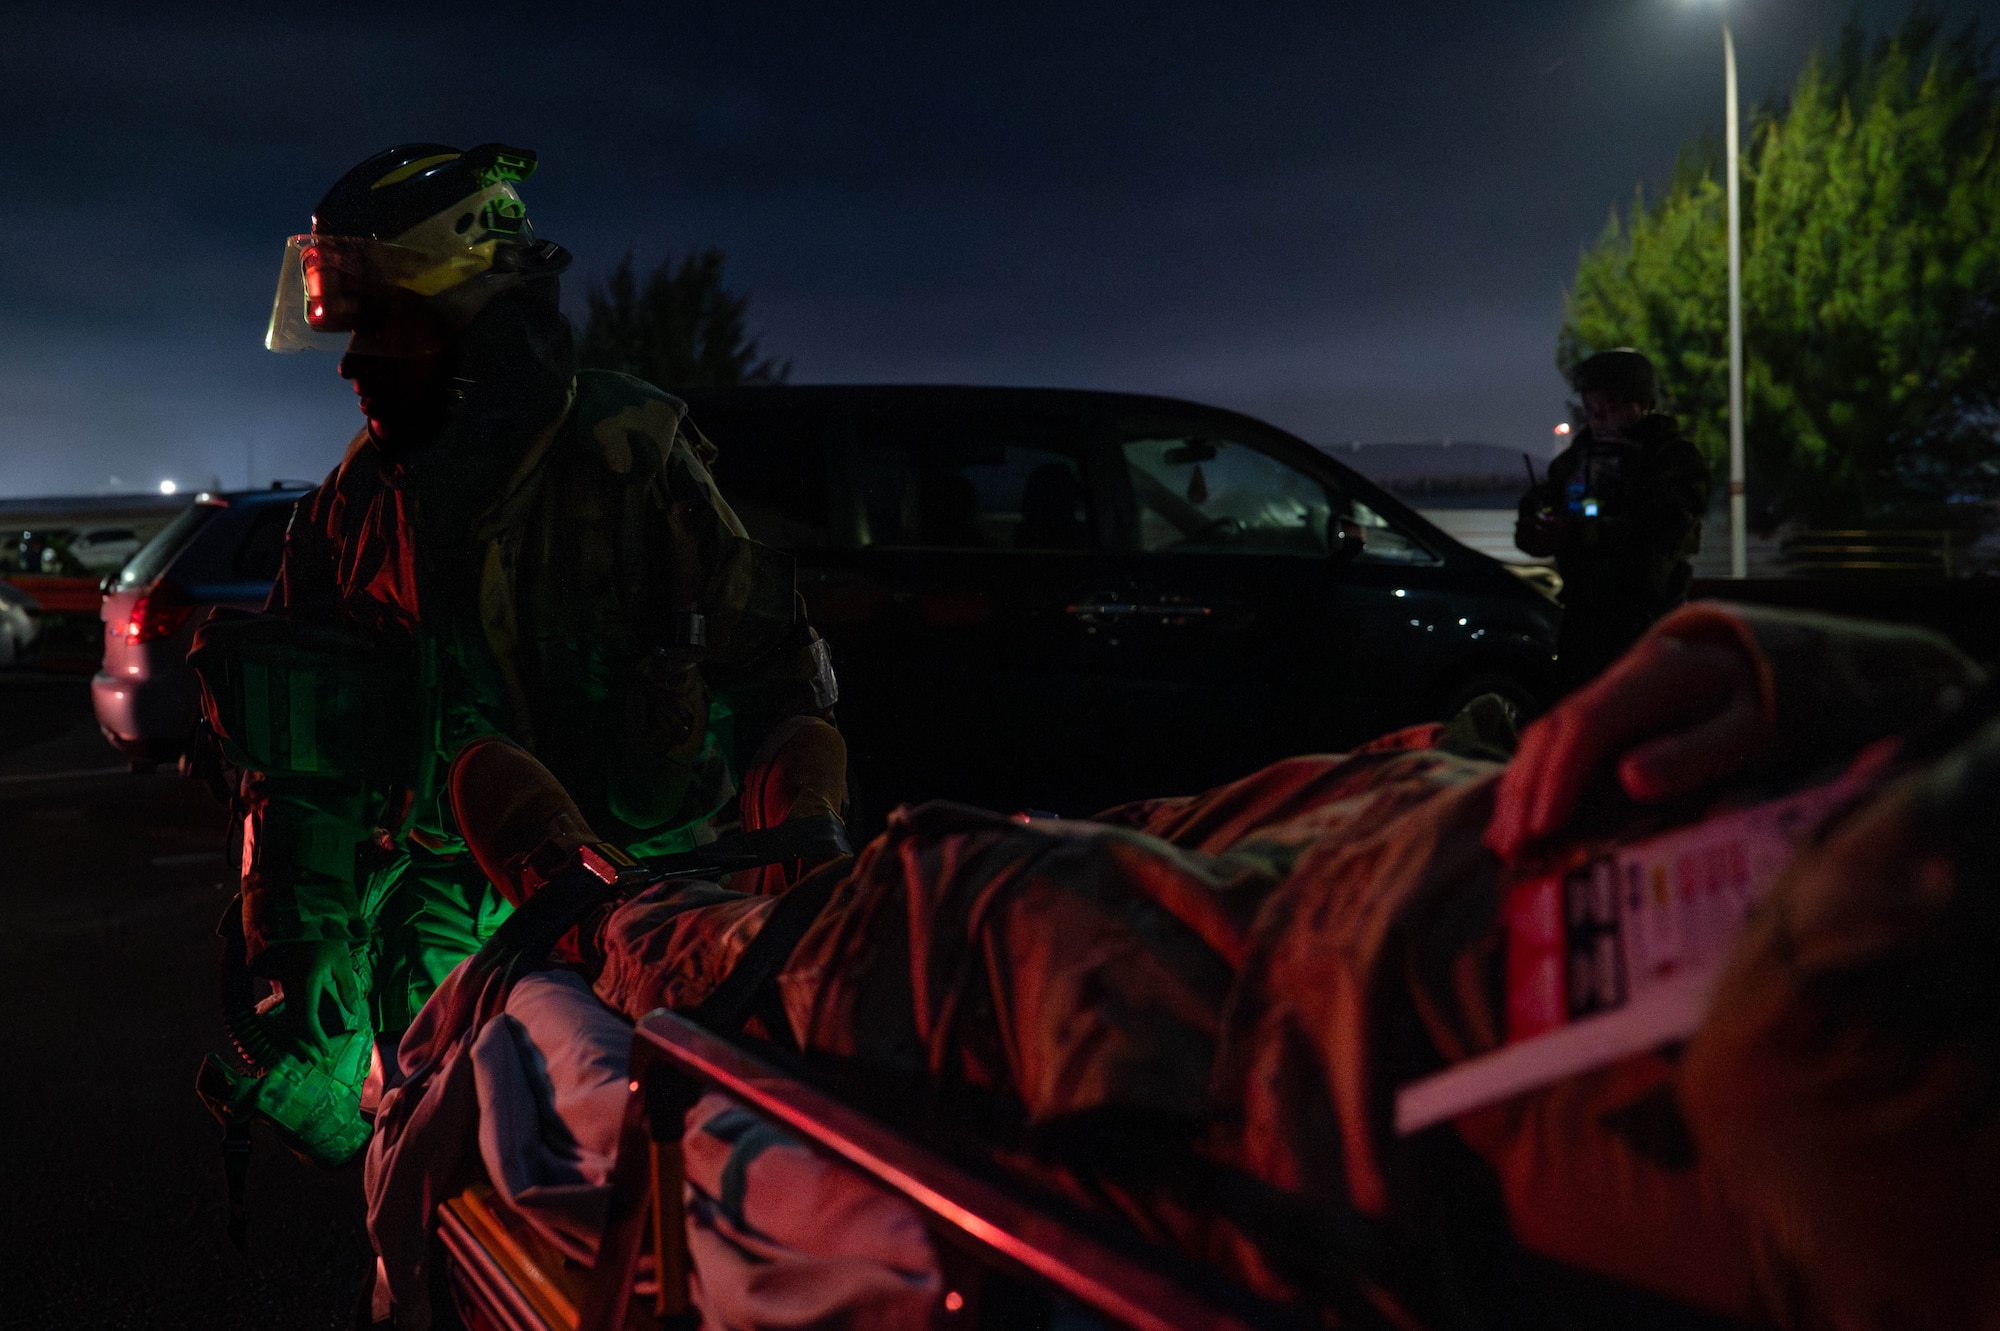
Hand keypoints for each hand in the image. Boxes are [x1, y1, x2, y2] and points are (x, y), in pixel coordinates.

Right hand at [264, 939, 361, 1055]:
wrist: (300, 922)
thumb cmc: (325, 940)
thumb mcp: (341, 961)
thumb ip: (347, 987)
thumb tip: (354, 1012)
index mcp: (305, 984)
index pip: (306, 1018)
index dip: (315, 1037)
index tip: (324, 1051)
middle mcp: (292, 989)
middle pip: (294, 1024)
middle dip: (305, 1044)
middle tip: (319, 1060)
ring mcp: (286, 988)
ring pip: (288, 1020)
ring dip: (299, 1037)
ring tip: (311, 1053)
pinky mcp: (285, 986)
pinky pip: (288, 1011)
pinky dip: (296, 1026)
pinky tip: (304, 1034)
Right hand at [1485, 629, 1773, 863]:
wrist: (1748, 675)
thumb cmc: (1751, 711)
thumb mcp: (1747, 731)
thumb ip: (1695, 752)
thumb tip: (1631, 779)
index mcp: (1653, 675)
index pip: (1588, 722)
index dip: (1560, 774)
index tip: (1544, 826)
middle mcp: (1614, 679)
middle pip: (1552, 730)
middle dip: (1527, 790)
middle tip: (1513, 845)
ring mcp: (1596, 695)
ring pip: (1540, 737)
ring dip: (1517, 790)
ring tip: (1504, 842)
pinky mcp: (1589, 717)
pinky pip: (1546, 746)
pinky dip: (1525, 784)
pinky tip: (1513, 819)